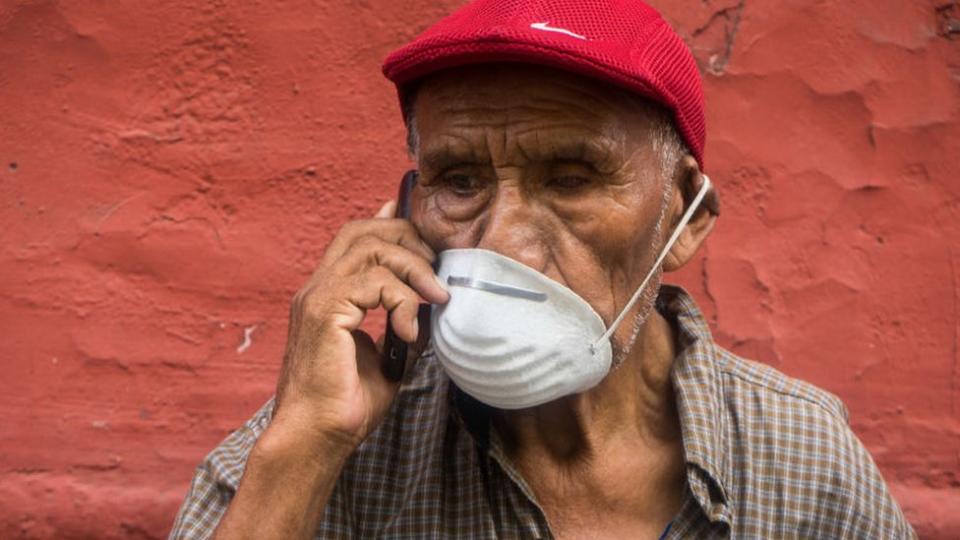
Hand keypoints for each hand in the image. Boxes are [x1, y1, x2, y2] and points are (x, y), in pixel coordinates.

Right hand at [268, 200, 448, 454]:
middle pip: (363, 230)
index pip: (357, 238)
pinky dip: (402, 301)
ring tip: (436, 299)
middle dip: (408, 240)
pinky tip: (408, 332)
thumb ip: (403, 324)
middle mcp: (318, 288)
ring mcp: (318, 296)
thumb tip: (431, 306)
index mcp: (328, 295)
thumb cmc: (347, 406)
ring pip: (371, 247)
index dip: (393, 227)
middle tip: (436, 274)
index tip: (429, 243)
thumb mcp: (389, 357)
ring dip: (413, 268)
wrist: (317, 436)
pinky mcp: (324, 311)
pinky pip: (374, 282)